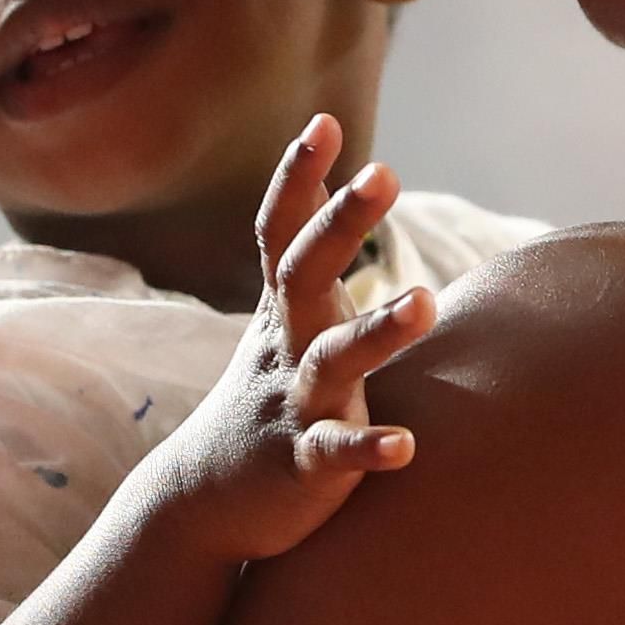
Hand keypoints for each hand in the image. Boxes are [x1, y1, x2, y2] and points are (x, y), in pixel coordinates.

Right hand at [137, 117, 437, 564]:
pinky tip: (405, 446)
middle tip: (383, 174)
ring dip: (376, 331)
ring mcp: (293, 404)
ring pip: (331, 360)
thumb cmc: (263, 399)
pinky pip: (335, 452)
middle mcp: (286, 347)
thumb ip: (304, 257)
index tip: (324, 121)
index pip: (281, 232)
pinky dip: (368, 449)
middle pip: (305, 274)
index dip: (298, 178)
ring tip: (424, 302)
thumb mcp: (277, 322)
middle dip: (341, 223)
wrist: (200, 503)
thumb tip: (329, 178)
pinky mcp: (302, 464)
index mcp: (283, 312)